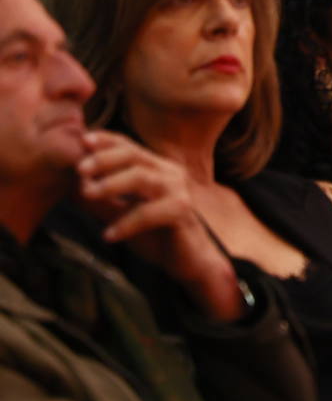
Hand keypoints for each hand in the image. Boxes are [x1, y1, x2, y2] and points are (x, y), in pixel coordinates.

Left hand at [74, 131, 242, 321]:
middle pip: (134, 155)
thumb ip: (102, 199)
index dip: (106, 141)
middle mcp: (170, 173)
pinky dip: (126, 223)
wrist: (188, 260)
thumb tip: (74, 185)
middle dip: (104, 159)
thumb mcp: (121, 213)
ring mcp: (178, 190)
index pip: (129, 147)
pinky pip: (149, 212)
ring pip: (141, 177)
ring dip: (111, 184)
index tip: (83, 140)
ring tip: (87, 193)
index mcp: (156, 168)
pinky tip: (109, 235)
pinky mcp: (182, 211)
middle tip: (80, 168)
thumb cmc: (156, 235)